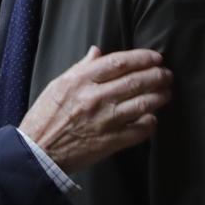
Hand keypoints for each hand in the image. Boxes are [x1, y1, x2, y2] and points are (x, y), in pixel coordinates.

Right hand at [18, 47, 170, 172]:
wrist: (38, 152)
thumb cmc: (45, 116)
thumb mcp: (57, 85)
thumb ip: (80, 68)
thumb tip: (97, 52)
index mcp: (81, 81)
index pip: (119, 62)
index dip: (142, 58)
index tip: (155, 58)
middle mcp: (95, 98)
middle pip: (136, 81)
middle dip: (157, 76)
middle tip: (167, 75)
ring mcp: (104, 121)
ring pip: (143, 104)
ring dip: (159, 97)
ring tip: (166, 93)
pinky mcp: (110, 142)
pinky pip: (139, 131)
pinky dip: (150, 123)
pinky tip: (153, 119)